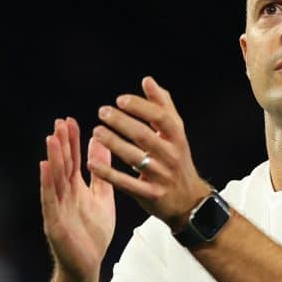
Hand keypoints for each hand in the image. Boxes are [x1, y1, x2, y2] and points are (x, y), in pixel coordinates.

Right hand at [40, 117, 115, 281]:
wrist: (88, 266)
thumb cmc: (94, 233)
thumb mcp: (102, 197)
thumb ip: (101, 173)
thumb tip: (100, 143)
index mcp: (76, 190)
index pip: (73, 160)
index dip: (72, 142)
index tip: (70, 121)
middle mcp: (64, 196)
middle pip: (62, 166)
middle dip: (61, 144)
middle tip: (60, 122)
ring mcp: (57, 209)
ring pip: (54, 180)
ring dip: (53, 159)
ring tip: (52, 138)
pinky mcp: (54, 223)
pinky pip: (50, 201)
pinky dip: (47, 184)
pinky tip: (45, 167)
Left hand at [88, 76, 211, 229]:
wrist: (189, 200)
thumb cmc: (178, 161)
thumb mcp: (176, 133)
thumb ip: (163, 106)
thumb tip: (147, 81)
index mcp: (177, 138)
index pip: (160, 117)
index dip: (140, 107)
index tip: (120, 100)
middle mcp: (171, 155)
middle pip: (145, 135)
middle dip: (122, 122)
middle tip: (102, 112)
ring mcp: (162, 176)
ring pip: (135, 158)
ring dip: (113, 143)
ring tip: (96, 132)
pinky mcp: (152, 195)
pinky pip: (127, 183)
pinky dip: (109, 173)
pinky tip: (92, 163)